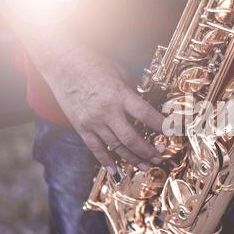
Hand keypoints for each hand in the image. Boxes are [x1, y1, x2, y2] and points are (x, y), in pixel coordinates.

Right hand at [47, 50, 163, 174]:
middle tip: (159, 158)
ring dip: (132, 159)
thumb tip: (144, 99)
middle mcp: (107, 111)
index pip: (146, 114)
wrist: (61, 62)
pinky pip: (95, 148)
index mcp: (119, 95)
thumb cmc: (91, 63)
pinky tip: (115, 170)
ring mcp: (93, 121)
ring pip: (116, 147)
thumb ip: (132, 88)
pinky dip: (105, 160)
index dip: (161, 125)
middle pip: (132, 138)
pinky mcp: (81, 127)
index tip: (172, 133)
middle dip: (148, 151)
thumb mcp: (119, 71)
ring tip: (144, 166)